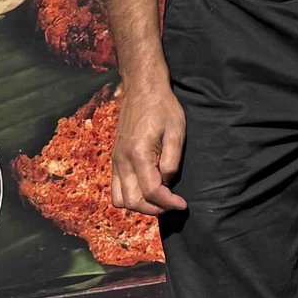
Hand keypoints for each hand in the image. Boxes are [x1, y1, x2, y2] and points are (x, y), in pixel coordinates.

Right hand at [110, 78, 186, 214]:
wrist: (142, 89)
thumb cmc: (162, 107)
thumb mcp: (176, 131)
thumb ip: (172, 160)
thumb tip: (167, 182)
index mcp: (138, 154)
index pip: (151, 191)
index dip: (169, 202)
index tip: (183, 204)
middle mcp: (122, 161)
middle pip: (132, 202)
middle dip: (154, 209)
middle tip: (173, 203)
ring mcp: (115, 160)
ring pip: (120, 199)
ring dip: (140, 205)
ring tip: (160, 199)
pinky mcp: (115, 158)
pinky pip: (116, 188)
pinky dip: (130, 196)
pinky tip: (147, 189)